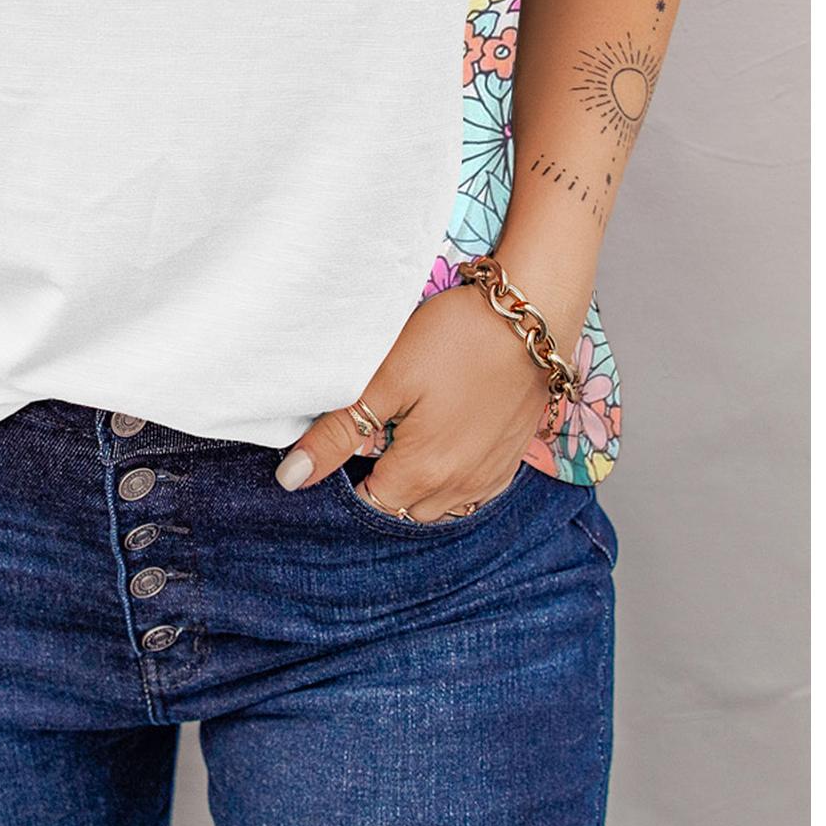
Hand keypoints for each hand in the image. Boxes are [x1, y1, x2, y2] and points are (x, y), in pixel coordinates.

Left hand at [276, 282, 560, 518]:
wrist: (532, 315)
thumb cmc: (456, 338)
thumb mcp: (385, 379)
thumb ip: (337, 433)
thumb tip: (293, 479)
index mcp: (423, 472)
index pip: (369, 504)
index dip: (348, 480)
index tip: (342, 446)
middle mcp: (461, 487)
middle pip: (404, 510)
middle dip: (381, 486)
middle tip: (367, 440)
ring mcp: (490, 476)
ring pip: (439, 506)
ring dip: (416, 487)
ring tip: (402, 442)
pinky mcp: (510, 458)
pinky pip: (472, 493)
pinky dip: (450, 481)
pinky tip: (441, 445)